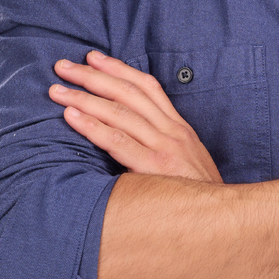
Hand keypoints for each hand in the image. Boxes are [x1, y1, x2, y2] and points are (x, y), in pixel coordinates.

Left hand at [49, 51, 221, 182]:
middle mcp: (172, 131)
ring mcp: (165, 148)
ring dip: (84, 97)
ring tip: (58, 91)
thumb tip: (131, 139)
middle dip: (93, 75)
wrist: (220, 220)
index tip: (93, 58)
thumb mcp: (186, 162)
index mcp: (179, 128)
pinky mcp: (155, 168)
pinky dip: (92, 126)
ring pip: (120, 112)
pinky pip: (118, 141)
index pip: (147, 87)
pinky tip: (71, 117)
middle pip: (128, 93)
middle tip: (63, 66)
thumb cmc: (197, 196)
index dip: (119, 69)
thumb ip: (162, 147)